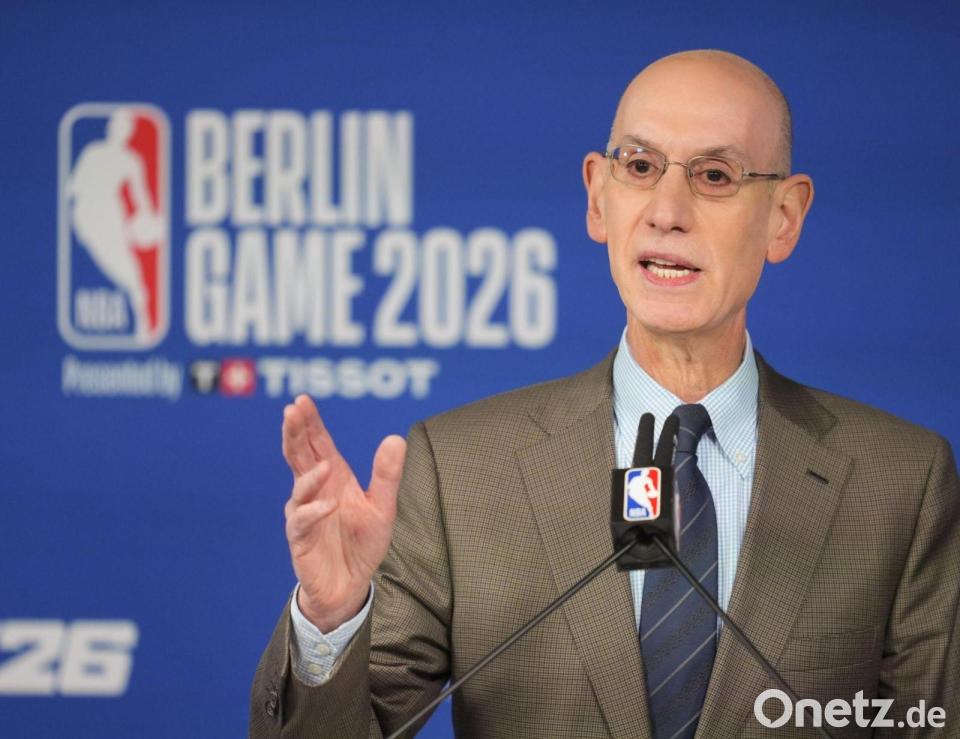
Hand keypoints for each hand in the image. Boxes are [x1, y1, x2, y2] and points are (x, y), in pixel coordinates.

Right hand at [282, 394, 405, 631]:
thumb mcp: (383, 506)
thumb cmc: (362, 542)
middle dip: (295, 433)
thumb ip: (388, 474)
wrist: (350, 585)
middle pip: (300, 455)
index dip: (309, 422)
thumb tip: (396, 438)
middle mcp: (315, 490)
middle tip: (291, 411)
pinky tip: (327, 505)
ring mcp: (304, 513)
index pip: (318, 442)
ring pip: (298, 486)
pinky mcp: (301, 539)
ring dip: (308, 474)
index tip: (301, 400)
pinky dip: (313, 511)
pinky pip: (303, 522)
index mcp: (333, 476)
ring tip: (323, 465)